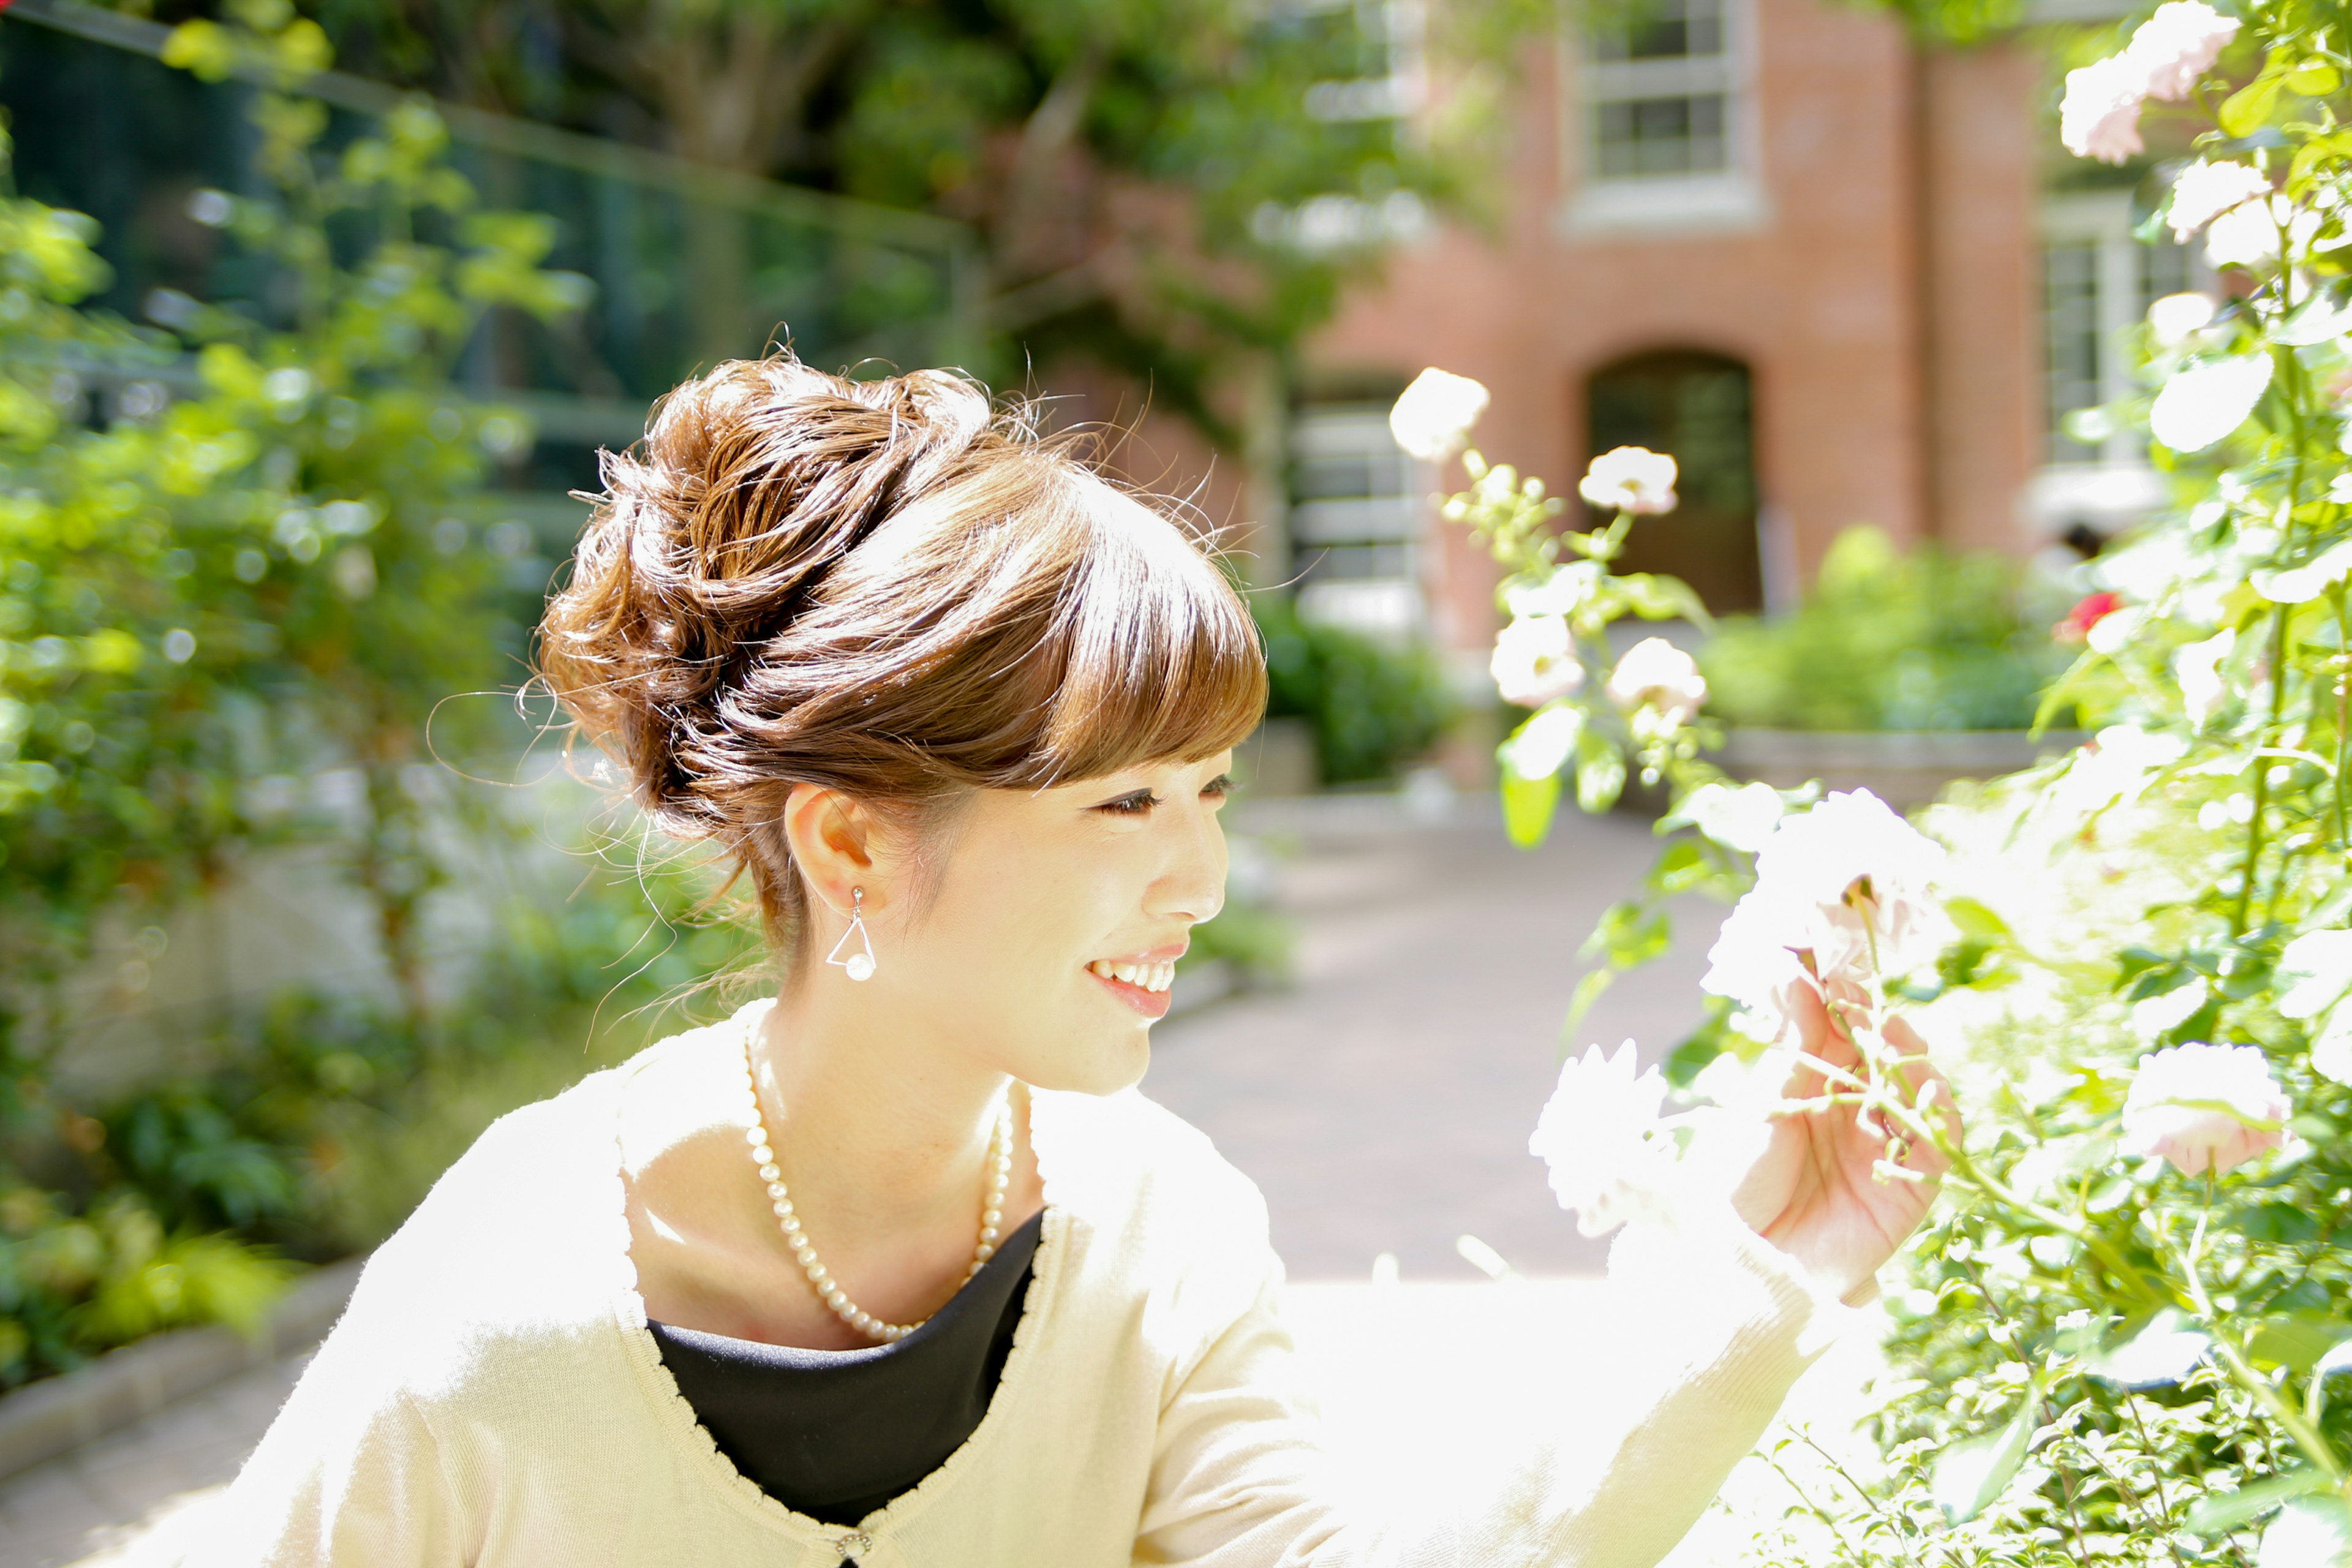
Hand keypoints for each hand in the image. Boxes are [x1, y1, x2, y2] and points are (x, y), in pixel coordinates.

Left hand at [1726, 983, 1957, 1303]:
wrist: (1741, 1262)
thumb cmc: (1737, 1183)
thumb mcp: (1762, 1107)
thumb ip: (1792, 1049)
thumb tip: (1795, 978)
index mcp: (1812, 1090)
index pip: (1843, 1035)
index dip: (1849, 1003)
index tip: (1844, 971)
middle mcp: (1853, 1115)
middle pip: (1886, 1060)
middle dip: (1885, 1028)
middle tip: (1874, 1005)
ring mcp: (1883, 1150)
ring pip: (1919, 1097)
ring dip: (1914, 1065)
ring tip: (1898, 1041)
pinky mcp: (1906, 1192)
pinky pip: (1936, 1151)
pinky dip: (1939, 1121)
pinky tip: (1928, 1095)